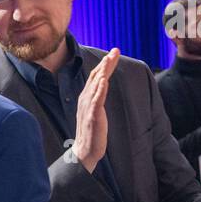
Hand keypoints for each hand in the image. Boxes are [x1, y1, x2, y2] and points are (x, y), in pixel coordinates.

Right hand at [72, 48, 119, 172]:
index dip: (105, 65)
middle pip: (96, 77)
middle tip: (115, 50)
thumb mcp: (95, 112)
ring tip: (110, 59)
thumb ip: (97, 98)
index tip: (113, 53)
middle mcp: (85, 99)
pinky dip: (100, 89)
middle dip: (106, 63)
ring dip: (103, 71)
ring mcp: (88, 107)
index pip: (96, 77)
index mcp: (86, 98)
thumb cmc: (91, 133)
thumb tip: (103, 86)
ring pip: (96, 85)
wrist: (85, 151)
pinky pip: (96, 100)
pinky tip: (104, 80)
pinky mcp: (92, 116)